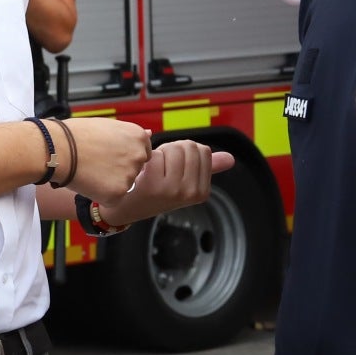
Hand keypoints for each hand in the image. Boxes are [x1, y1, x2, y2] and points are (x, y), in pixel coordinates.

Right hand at [62, 117, 151, 205]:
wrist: (58, 149)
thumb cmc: (76, 135)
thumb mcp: (107, 125)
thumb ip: (129, 135)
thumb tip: (150, 134)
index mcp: (138, 137)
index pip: (142, 153)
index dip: (122, 156)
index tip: (108, 156)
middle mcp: (139, 155)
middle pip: (135, 170)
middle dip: (119, 170)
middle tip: (97, 164)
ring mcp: (130, 175)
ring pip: (123, 185)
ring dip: (110, 183)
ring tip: (91, 170)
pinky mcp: (118, 193)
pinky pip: (113, 199)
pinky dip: (102, 195)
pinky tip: (89, 182)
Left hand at [103, 139, 232, 225]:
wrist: (125, 207)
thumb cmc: (154, 190)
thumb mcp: (184, 181)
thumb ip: (207, 168)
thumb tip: (230, 159)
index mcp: (202, 191)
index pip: (203, 150)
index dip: (186, 152)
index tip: (174, 166)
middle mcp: (191, 193)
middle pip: (189, 146)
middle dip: (173, 150)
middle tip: (161, 166)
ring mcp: (174, 190)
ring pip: (173, 148)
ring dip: (160, 153)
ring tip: (153, 169)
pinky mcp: (155, 184)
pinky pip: (157, 154)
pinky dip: (148, 157)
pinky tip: (143, 172)